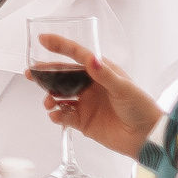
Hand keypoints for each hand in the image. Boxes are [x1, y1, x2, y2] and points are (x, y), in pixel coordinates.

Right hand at [30, 33, 162, 159]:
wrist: (146, 138)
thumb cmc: (140, 108)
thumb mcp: (124, 88)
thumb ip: (104, 75)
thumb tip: (90, 59)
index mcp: (101, 72)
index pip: (77, 55)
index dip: (60, 46)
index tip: (43, 40)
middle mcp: (90, 86)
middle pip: (63, 76)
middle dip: (45, 74)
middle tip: (30, 74)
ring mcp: (85, 103)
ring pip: (59, 96)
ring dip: (50, 97)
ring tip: (49, 102)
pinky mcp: (83, 121)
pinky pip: (63, 116)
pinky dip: (56, 115)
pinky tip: (56, 115)